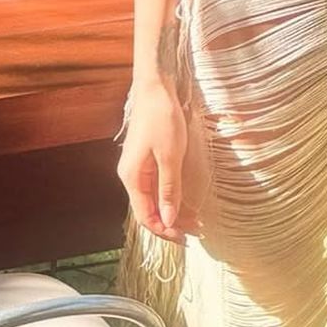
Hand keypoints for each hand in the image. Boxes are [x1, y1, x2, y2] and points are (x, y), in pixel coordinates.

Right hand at [116, 78, 196, 244]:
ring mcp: (138, 167)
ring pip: (154, 198)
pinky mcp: (147, 158)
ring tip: (195, 219)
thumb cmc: (162, 118)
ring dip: (173, 210)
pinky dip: (171, 195)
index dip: (164, 231)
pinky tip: (185, 199)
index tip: (185, 238)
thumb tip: (169, 220)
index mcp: (131, 178)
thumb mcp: (170, 155)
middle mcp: (131, 176)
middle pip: (149, 209)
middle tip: (196, 231)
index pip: (145, 217)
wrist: (155, 87)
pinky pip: (157, 185)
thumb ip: (169, 189)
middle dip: (171, 223)